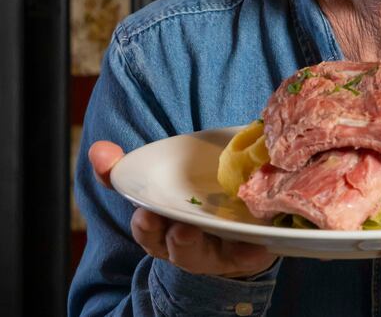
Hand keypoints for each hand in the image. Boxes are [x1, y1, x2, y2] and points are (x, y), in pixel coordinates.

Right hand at [88, 140, 278, 277]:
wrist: (230, 229)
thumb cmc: (188, 203)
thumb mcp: (159, 184)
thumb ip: (126, 169)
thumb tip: (97, 150)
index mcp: (162, 230)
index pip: (148, 230)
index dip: (146, 225)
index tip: (146, 214)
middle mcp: (185, 245)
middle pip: (176, 247)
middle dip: (174, 238)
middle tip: (180, 227)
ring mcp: (214, 251)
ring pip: (206, 253)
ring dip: (205, 245)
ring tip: (207, 234)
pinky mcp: (244, 255)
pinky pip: (246, 256)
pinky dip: (249, 252)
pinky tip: (256, 245)